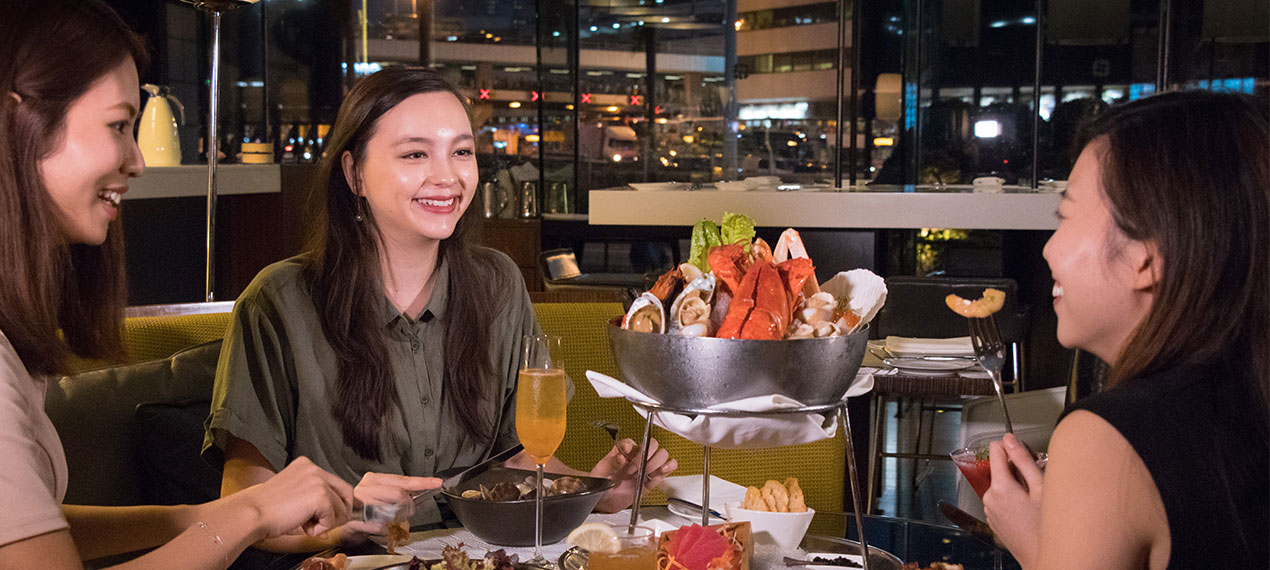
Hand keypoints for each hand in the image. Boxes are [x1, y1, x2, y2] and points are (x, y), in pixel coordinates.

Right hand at [230, 456, 353, 539]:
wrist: (252, 513)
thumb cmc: (267, 510)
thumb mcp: (295, 498)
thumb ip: (316, 501)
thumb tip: (338, 517)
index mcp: (306, 465)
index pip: (336, 484)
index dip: (337, 503)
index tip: (331, 516)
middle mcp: (314, 469)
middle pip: (346, 493)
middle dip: (339, 513)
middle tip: (323, 526)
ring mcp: (318, 480)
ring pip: (341, 508)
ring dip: (327, 523)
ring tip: (305, 525)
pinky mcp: (320, 495)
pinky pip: (332, 518)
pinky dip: (321, 528)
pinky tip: (304, 526)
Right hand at [339, 472, 441, 540]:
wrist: (343, 522)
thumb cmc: (365, 508)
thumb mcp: (382, 495)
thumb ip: (399, 492)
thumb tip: (418, 494)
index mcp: (374, 479)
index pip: (403, 479)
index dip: (422, 482)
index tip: (436, 483)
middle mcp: (366, 487)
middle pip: (399, 494)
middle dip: (408, 505)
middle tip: (407, 510)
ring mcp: (360, 503)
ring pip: (390, 510)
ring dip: (395, 518)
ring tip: (390, 518)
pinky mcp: (356, 519)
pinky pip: (380, 525)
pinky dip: (384, 529)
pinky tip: (381, 526)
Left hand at [590, 438, 677, 512]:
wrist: (605, 500)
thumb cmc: (601, 483)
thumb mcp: (601, 472)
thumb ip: (611, 463)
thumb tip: (621, 457)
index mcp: (624, 449)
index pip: (635, 441)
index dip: (633, 451)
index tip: (625, 462)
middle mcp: (637, 455)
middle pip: (653, 444)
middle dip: (646, 458)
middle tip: (634, 471)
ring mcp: (646, 465)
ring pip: (663, 455)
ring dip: (656, 464)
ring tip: (645, 474)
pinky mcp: (653, 478)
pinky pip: (668, 468)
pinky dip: (667, 470)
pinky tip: (657, 475)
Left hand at [983, 434, 1044, 566]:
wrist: (1039, 556)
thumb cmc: (1044, 527)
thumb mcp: (1040, 488)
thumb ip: (1023, 460)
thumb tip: (1010, 439)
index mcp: (1000, 486)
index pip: (995, 450)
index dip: (1009, 447)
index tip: (1022, 453)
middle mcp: (989, 496)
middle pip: (999, 468)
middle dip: (1016, 470)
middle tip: (1035, 483)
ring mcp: (989, 509)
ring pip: (1000, 484)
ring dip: (1015, 485)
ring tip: (1032, 499)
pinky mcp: (993, 518)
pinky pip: (1000, 499)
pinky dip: (1011, 499)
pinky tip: (1026, 509)